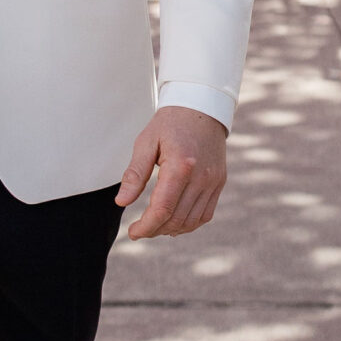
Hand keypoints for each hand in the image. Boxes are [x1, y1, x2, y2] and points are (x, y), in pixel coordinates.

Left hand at [115, 106, 226, 240]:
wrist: (201, 108)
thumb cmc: (170, 123)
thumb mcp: (146, 143)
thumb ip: (134, 174)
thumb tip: (121, 202)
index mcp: (180, 166)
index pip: (162, 209)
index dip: (145, 226)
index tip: (132, 233)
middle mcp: (201, 177)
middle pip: (176, 219)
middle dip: (155, 230)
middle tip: (140, 230)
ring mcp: (213, 182)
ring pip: (191, 221)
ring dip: (171, 229)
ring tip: (155, 226)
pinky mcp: (219, 183)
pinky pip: (205, 215)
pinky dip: (189, 224)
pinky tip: (174, 221)